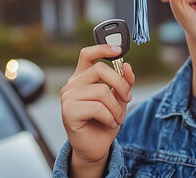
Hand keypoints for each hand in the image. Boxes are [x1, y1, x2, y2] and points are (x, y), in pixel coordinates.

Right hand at [60, 44, 134, 177]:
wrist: (95, 148)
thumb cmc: (105, 122)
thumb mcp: (119, 99)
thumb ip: (123, 82)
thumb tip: (127, 66)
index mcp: (82, 78)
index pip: (87, 55)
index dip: (102, 48)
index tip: (118, 50)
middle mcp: (73, 85)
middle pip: (100, 69)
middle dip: (120, 83)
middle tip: (127, 98)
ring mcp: (68, 97)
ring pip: (102, 91)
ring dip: (116, 107)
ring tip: (116, 117)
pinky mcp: (68, 111)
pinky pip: (97, 107)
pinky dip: (109, 117)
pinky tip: (108, 123)